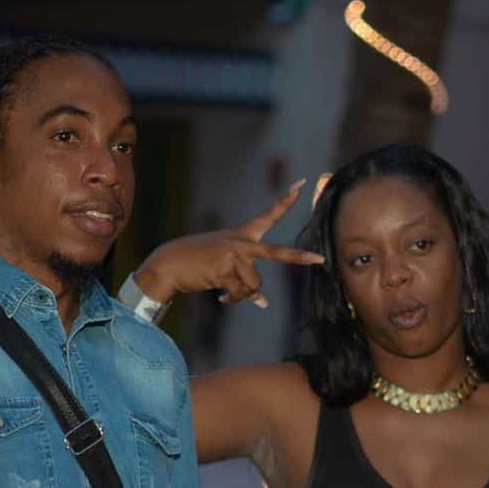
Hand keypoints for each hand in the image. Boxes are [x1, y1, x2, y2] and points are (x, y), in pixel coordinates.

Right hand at [132, 181, 324, 308]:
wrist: (168, 264)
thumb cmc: (196, 264)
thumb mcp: (223, 267)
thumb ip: (245, 280)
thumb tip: (263, 303)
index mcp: (241, 235)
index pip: (268, 216)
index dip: (285, 201)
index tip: (301, 184)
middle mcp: (241, 242)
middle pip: (276, 253)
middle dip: (298, 258)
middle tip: (320, 260)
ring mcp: (233, 255)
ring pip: (253, 286)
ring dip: (241, 295)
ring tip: (226, 292)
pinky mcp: (224, 270)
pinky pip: (239, 294)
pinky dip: (232, 299)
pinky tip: (220, 298)